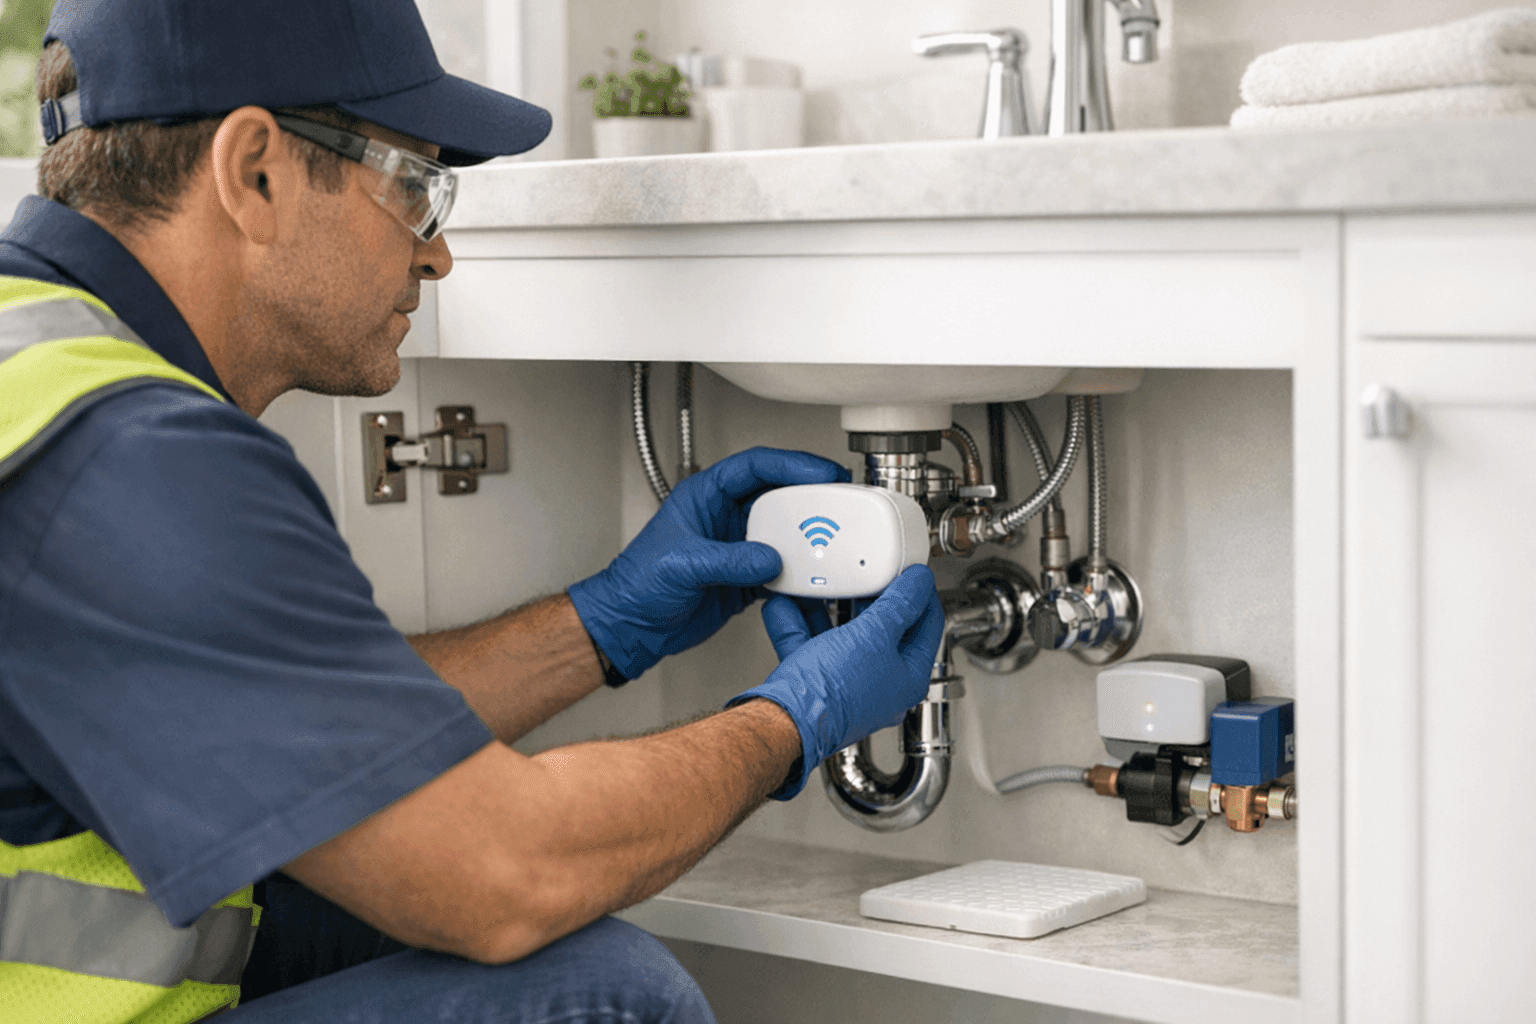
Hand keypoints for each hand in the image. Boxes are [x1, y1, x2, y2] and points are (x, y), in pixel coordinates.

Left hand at [568, 447, 847, 679]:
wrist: (632, 626)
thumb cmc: (637, 584)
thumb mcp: (682, 565)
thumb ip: (728, 560)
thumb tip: (770, 559)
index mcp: (706, 495)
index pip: (756, 467)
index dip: (792, 464)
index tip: (821, 471)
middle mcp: (726, 516)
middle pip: (780, 497)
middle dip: (812, 499)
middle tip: (843, 503)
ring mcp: (739, 547)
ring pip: (786, 533)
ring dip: (811, 539)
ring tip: (838, 542)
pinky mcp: (746, 578)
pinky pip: (784, 569)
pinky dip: (802, 576)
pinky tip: (816, 580)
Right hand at [727, 565, 944, 799]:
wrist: (783, 723)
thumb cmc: (833, 693)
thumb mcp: (873, 636)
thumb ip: (899, 605)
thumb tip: (919, 583)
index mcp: (908, 678)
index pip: (928, 626)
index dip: (921, 594)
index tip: (911, 571)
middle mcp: (881, 685)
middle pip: (886, 630)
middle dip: (872, 597)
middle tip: (870, 573)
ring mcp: (848, 685)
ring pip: (845, 636)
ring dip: (832, 608)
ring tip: (826, 585)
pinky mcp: (817, 685)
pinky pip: (811, 645)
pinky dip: (800, 623)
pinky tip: (787, 605)